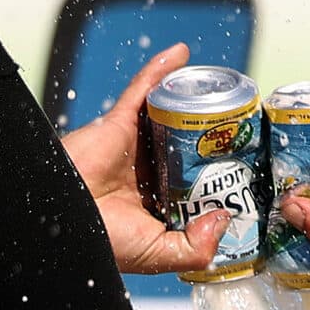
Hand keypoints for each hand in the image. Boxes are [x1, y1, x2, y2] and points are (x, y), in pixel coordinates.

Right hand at [64, 44, 226, 274]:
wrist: (60, 222)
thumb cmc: (102, 240)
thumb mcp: (160, 254)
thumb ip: (198, 247)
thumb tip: (224, 218)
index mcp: (159, 203)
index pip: (196, 184)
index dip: (221, 177)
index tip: (248, 168)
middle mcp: (148, 173)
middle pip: (188, 146)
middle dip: (214, 136)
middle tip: (245, 124)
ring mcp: (133, 146)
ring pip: (169, 116)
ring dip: (192, 100)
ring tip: (223, 90)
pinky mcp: (117, 124)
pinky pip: (141, 91)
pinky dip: (158, 71)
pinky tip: (180, 55)